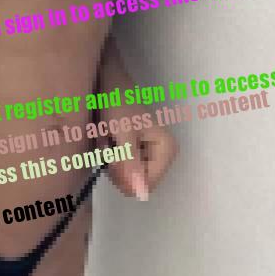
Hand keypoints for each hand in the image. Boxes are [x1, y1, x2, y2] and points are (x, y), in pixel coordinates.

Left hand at [94, 42, 177, 199]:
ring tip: (107, 137)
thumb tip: (141, 194)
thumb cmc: (115, 102)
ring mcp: (152, 155)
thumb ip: (131, 162)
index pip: (144, 186)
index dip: (123, 173)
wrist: (106, 81)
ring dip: (110, 160)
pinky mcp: (139, 152)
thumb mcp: (122, 132)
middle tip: (109, 140)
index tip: (113, 148)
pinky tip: (107, 139)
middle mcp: (165, 155)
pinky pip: (121, 168)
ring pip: (126, 177)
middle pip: (135, 183)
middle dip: (116, 165)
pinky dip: (109, 156)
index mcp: (168, 150)